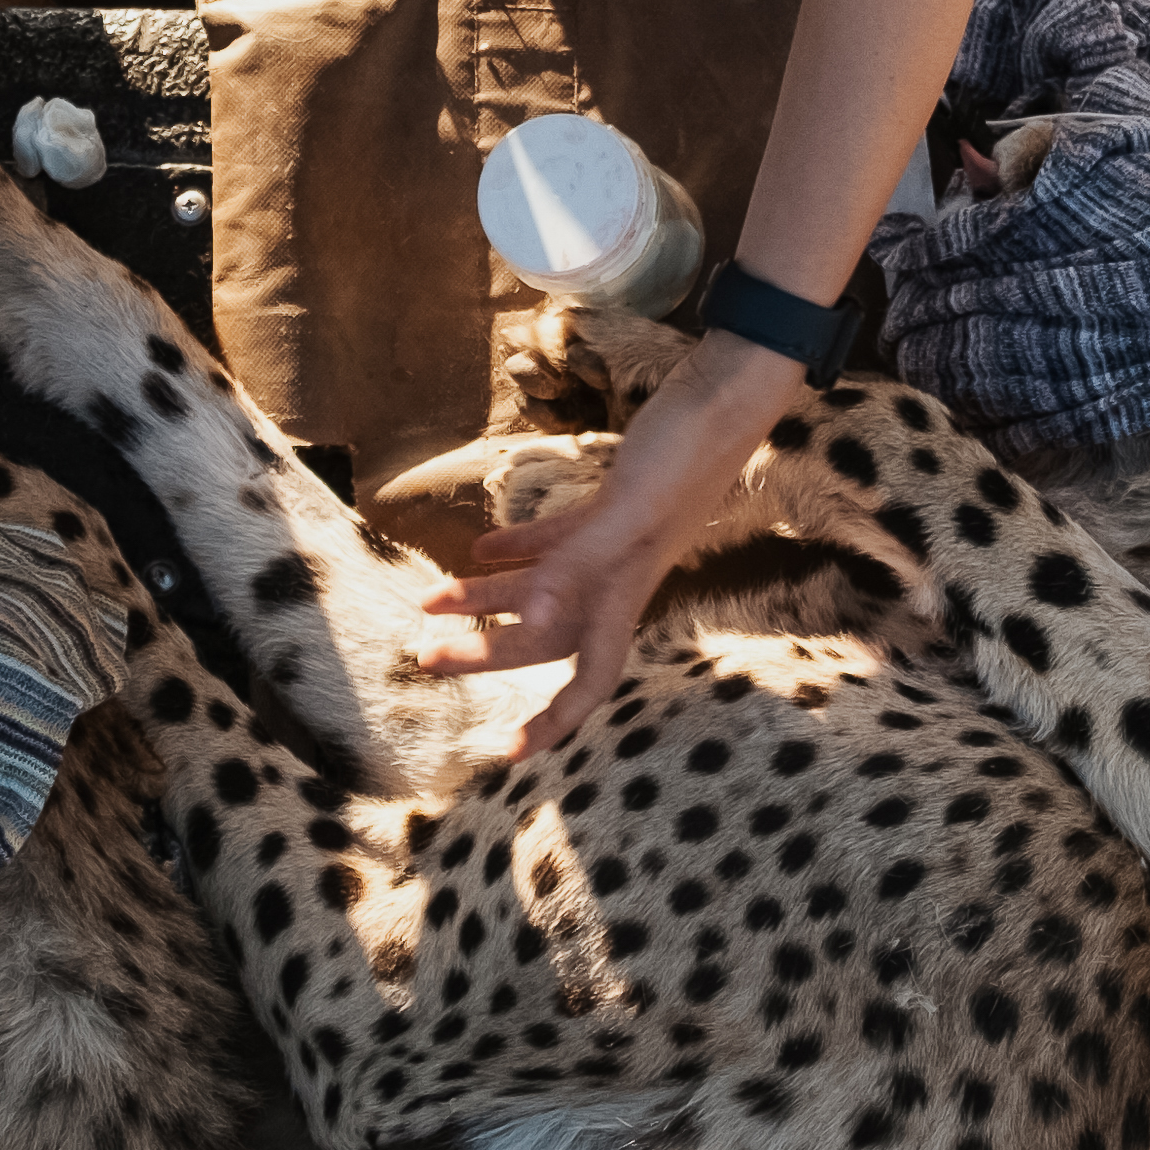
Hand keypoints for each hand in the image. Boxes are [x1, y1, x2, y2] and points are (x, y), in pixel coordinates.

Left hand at [418, 340, 795, 755]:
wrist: (724, 395)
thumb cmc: (685, 454)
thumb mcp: (629, 515)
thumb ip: (580, 568)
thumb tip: (533, 626)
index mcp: (624, 592)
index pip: (590, 678)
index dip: (555, 722)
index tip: (512, 754)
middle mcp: (619, 578)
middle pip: (546, 636)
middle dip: (486, 653)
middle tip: (425, 658)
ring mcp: (614, 542)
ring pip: (542, 587)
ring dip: (485, 598)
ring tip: (429, 600)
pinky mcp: (610, 504)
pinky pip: (555, 542)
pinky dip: (516, 549)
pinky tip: (480, 549)